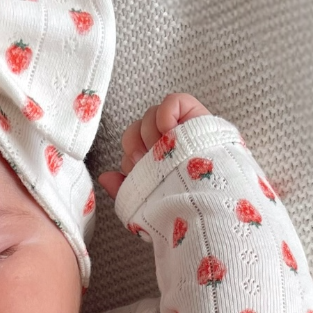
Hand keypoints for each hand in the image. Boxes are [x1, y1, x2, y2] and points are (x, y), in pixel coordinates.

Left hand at [97, 93, 211, 199]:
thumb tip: (104, 177)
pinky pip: (171, 102)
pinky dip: (165, 114)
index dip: (129, 158)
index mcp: (158, 162)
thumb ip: (125, 190)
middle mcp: (169, 143)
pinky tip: (171, 133)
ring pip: (149, 115)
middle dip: (135, 146)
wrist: (208, 207)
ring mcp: (183, 127)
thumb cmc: (183, 211)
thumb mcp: (147, 205)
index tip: (136, 172)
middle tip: (145, 162)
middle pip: (136, 129)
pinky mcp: (196, 114)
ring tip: (163, 152)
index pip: (132, 148)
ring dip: (149, 134)